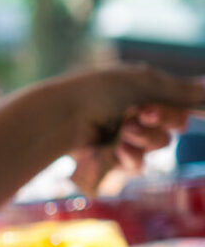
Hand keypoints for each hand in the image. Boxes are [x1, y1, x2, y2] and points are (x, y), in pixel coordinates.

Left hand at [46, 66, 204, 193]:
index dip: (177, 109)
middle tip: (141, 113)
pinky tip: (118, 149)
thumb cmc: (101, 91)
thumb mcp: (145, 82)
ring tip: (122, 129)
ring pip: (159, 144)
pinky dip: (131, 155)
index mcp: (147, 89)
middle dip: (161, 119)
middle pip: (176, 124)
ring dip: (144, 136)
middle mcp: (140, 112)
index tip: (157, 108)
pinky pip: (139, 163)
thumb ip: (181, 90)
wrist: (64, 116)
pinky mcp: (113, 158)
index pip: (181, 103)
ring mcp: (127, 136)